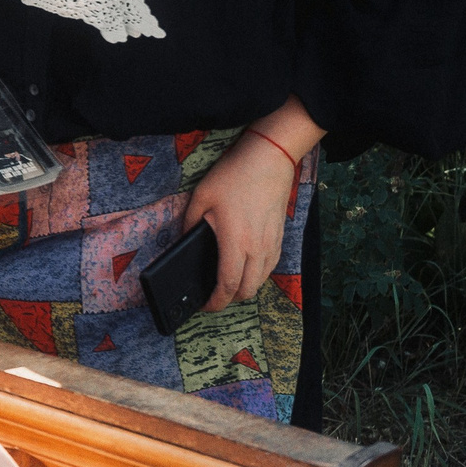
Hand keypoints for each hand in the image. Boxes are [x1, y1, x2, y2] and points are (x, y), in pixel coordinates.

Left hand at [182, 132, 299, 310]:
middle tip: (213, 296)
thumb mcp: (201, 198)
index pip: (228, 285)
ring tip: (227, 283)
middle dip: (230, 299)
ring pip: (262, 280)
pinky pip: (270, 266)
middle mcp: (258, 248)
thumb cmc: (233, 177)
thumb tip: (184, 241)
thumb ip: (189, 224)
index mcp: (236, 242)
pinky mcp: (280, 237)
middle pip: (248, 290)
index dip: (216, 302)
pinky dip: (258, 274)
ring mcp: (272, 244)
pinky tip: (245, 267)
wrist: (269, 160)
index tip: (204, 307)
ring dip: (246, 287)